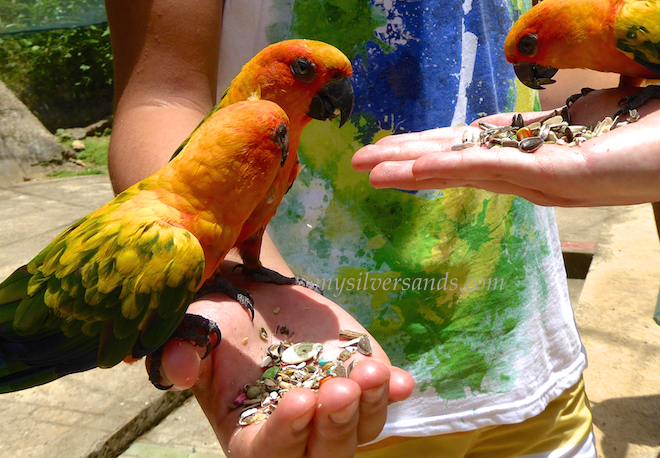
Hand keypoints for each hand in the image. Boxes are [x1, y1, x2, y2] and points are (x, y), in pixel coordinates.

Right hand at [152, 262, 414, 457]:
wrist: (257, 293)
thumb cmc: (217, 321)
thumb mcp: (190, 334)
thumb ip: (180, 353)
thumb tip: (182, 366)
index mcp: (249, 435)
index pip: (268, 454)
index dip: (285, 434)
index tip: (299, 400)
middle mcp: (297, 434)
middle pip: (324, 455)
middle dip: (335, 426)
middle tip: (338, 388)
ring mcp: (335, 412)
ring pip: (361, 432)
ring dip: (368, 408)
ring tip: (368, 373)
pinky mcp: (362, 384)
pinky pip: (385, 401)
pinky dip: (394, 394)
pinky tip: (403, 381)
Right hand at [352, 88, 659, 206]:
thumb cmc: (651, 122)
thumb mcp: (585, 115)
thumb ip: (544, 123)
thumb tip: (510, 122)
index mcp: (533, 155)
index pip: (470, 150)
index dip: (428, 148)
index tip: (391, 148)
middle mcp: (531, 173)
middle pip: (458, 163)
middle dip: (407, 162)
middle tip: (360, 164)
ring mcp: (542, 178)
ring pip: (466, 170)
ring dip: (416, 168)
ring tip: (372, 169)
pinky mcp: (561, 176)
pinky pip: (497, 168)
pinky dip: (453, 166)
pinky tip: (417, 166)